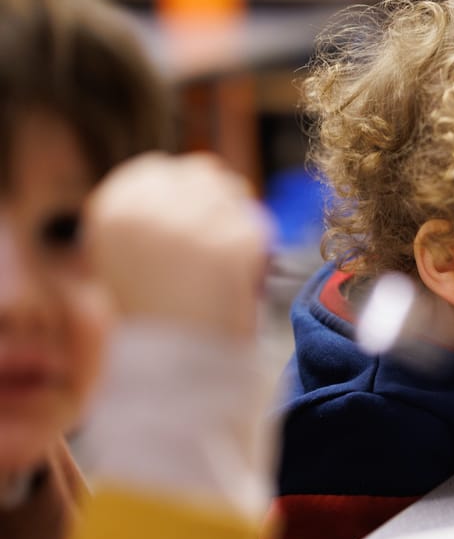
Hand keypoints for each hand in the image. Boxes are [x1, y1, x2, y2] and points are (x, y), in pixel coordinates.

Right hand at [83, 152, 272, 339]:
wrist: (170, 370)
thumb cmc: (152, 317)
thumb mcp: (130, 256)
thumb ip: (152, 215)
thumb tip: (200, 174)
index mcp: (112, 208)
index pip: (160, 167)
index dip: (184, 188)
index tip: (195, 212)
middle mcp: (147, 209)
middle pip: (202, 172)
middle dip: (218, 198)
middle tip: (222, 235)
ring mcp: (191, 224)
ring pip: (234, 196)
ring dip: (238, 221)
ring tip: (225, 266)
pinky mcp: (231, 243)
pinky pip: (256, 231)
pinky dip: (256, 251)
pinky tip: (239, 280)